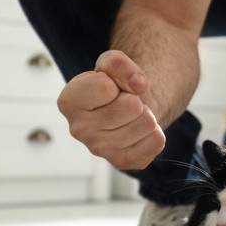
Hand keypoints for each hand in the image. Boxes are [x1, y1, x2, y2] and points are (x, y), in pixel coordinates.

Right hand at [57, 50, 165, 169]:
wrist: (129, 110)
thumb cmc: (116, 86)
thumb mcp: (112, 64)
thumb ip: (119, 63)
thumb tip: (138, 84)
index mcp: (68, 102)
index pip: (106, 86)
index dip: (117, 81)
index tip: (111, 88)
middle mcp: (78, 129)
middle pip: (131, 105)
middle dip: (134, 99)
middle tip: (125, 103)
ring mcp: (100, 150)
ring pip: (147, 122)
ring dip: (146, 114)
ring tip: (132, 117)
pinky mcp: (122, 162)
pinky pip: (156, 141)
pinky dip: (155, 132)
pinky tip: (140, 132)